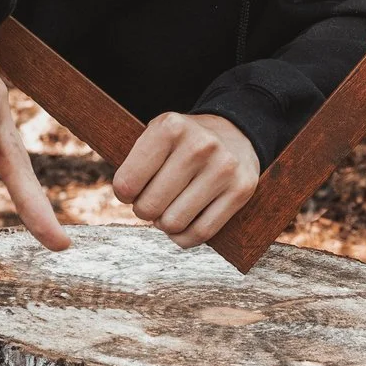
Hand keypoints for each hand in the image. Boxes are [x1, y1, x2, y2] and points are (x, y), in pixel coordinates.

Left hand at [112, 112, 258, 247]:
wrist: (235, 133)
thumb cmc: (184, 142)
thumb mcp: (157, 134)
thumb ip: (134, 162)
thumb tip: (126, 198)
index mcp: (171, 127)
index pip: (127, 183)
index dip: (124, 194)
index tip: (131, 191)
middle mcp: (200, 145)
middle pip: (150, 206)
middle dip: (145, 210)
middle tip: (152, 201)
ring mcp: (223, 168)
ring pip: (174, 223)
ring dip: (164, 224)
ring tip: (168, 209)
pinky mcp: (240, 190)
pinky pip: (201, 233)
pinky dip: (184, 237)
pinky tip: (182, 225)